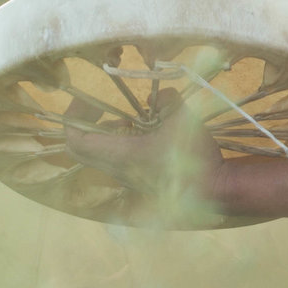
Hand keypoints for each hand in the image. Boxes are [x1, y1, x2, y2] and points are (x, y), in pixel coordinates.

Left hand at [61, 83, 226, 219]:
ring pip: (97, 156)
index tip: (88, 99)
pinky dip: (118, 143)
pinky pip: (115, 161)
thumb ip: (167, 101)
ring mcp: (127, 177)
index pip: (76, 140)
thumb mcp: (183, 119)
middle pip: (80, 149)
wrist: (214, 191)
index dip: (73, 117)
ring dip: (103, 134)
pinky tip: (142, 132)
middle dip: (83, 124)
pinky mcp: (138, 180)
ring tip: (125, 119)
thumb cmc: (194, 158)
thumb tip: (158, 96)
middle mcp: (117, 169)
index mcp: (119, 155)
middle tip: (99, 108)